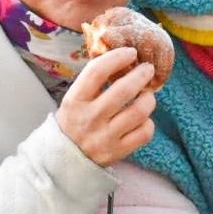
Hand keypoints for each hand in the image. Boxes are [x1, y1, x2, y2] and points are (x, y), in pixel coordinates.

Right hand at [56, 48, 156, 166]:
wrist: (64, 160)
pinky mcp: (118, 152)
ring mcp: (105, 137)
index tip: (130, 52)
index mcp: (75, 101)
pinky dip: (148, 122)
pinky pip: (144, 133)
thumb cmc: (74, 123)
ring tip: (147, 95)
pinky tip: (143, 118)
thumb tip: (122, 58)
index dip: (117, 58)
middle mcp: (90, 118)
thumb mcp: (74, 100)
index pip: (97, 72)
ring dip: (148, 98)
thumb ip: (93, 82)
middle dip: (141, 75)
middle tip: (147, 69)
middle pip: (123, 90)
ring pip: (139, 111)